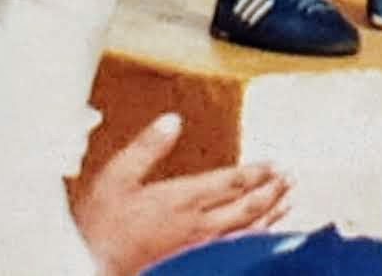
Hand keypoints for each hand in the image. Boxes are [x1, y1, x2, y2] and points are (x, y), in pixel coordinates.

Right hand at [75, 111, 290, 275]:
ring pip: (246, 232)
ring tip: (288, 201)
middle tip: (290, 178)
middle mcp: (196, 225)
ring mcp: (197, 248)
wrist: (90, 267)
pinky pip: (235, 249)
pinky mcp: (193, 263)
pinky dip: (255, 238)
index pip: (231, 183)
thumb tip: (172, 120)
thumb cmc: (102, 225)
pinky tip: (262, 234)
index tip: (275, 163)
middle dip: (271, 191)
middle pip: (246, 208)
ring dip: (270, 214)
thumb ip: (147, 148)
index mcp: (181, 200)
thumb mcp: (117, 176)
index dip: (257, 172)